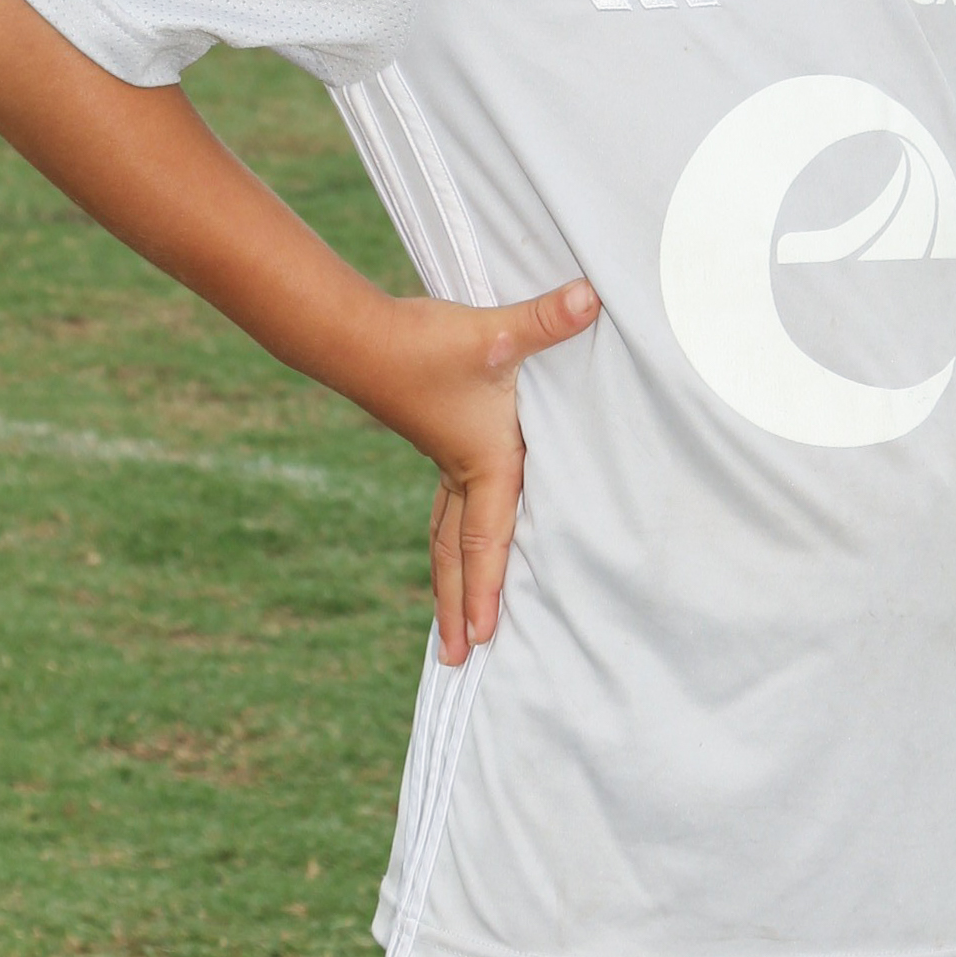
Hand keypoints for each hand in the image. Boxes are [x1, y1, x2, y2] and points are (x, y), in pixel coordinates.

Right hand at [379, 279, 598, 666]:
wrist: (361, 334)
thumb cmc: (428, 343)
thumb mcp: (495, 333)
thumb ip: (547, 319)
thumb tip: (594, 297)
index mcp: (481, 462)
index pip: (486, 539)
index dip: (488, 589)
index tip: (484, 638)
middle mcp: (461, 471)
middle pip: (456, 555)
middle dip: (459, 607)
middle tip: (456, 659)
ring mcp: (443, 459)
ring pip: (444, 535)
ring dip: (449, 579)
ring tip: (450, 622)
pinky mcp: (435, 441)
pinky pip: (445, 508)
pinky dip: (449, 539)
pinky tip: (454, 542)